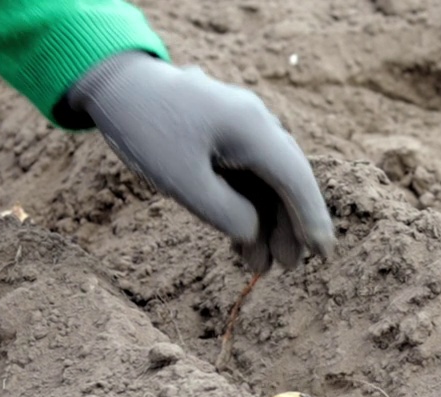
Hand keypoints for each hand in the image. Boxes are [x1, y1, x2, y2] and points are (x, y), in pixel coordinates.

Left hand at [63, 52, 334, 273]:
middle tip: (289, 268)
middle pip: (288, 181)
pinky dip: (249, 206)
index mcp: (253, 129)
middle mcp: (258, 125)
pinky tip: (242, 239)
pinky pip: (249, 174)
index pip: (296, 179)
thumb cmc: (146, 129)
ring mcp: (243, 128)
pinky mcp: (227, 134)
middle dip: (291, 226)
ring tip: (260, 264)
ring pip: (269, 181)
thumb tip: (256, 232)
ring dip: (268, 222)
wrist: (116, 83)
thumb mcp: (183, 182)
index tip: (324, 255)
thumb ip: (227, 213)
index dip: (312, 219)